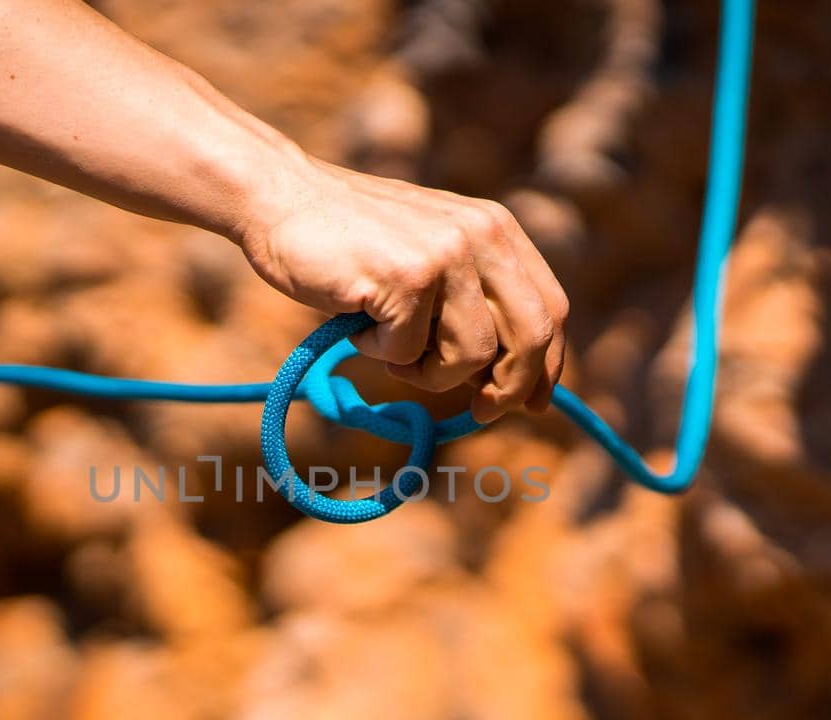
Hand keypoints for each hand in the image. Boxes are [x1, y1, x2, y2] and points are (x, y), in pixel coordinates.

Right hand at [235, 158, 568, 420]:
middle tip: (480, 410)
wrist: (279, 198)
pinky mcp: (408, 277)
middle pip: (532, 337)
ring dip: (427, 371)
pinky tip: (356, 319)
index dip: (546, 366)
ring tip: (387, 343)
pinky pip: (410, 353)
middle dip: (510, 388)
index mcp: (496, 229)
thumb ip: (471, 303)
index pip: (551, 309)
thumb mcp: (429, 259)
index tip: (531, 404)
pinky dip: (379, 352)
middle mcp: (482, 235)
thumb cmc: (347, 241)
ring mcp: (447, 254)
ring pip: (471, 356)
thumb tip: (507, 385)